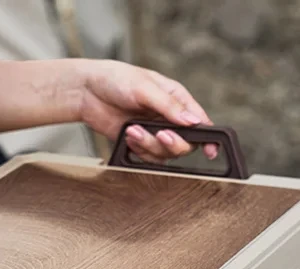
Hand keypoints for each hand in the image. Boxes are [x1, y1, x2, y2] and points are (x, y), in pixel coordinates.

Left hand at [76, 60, 216, 162]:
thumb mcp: (145, 88)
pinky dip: (138, 150)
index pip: (199, 120)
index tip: (212, 149)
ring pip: (164, 153)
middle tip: (158, 134)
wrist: (87, 92)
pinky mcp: (138, 143)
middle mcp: (168, 117)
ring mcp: (153, 131)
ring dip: (148, 145)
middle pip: (184, 143)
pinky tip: (128, 135)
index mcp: (176, 98)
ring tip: (132, 130)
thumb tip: (194, 121)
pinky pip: (147, 157)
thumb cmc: (116, 80)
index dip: (208, 137)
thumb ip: (169, 107)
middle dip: (172, 143)